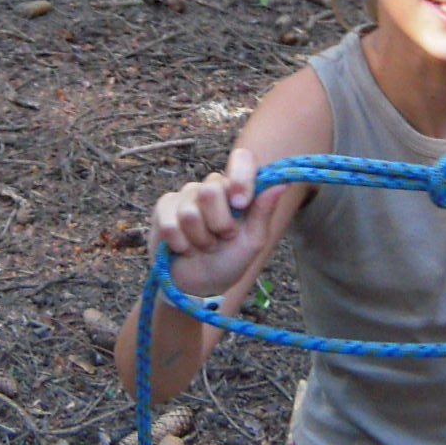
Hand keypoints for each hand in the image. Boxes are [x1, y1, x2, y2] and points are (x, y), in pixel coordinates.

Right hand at [149, 147, 282, 298]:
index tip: (241, 203)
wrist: (198, 285)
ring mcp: (186, 196)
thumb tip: (281, 183)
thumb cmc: (229, 261)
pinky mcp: (164, 208)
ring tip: (203, 246)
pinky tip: (184, 248)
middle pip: (211, 189)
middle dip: (219, 224)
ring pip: (190, 211)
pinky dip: (180, 243)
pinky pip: (170, 222)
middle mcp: (212, 187)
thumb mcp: (252, 241)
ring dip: (200, 239)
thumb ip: (263, 211)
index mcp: (237, 190)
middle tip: (222, 238)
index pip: (241, 159)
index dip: (241, 177)